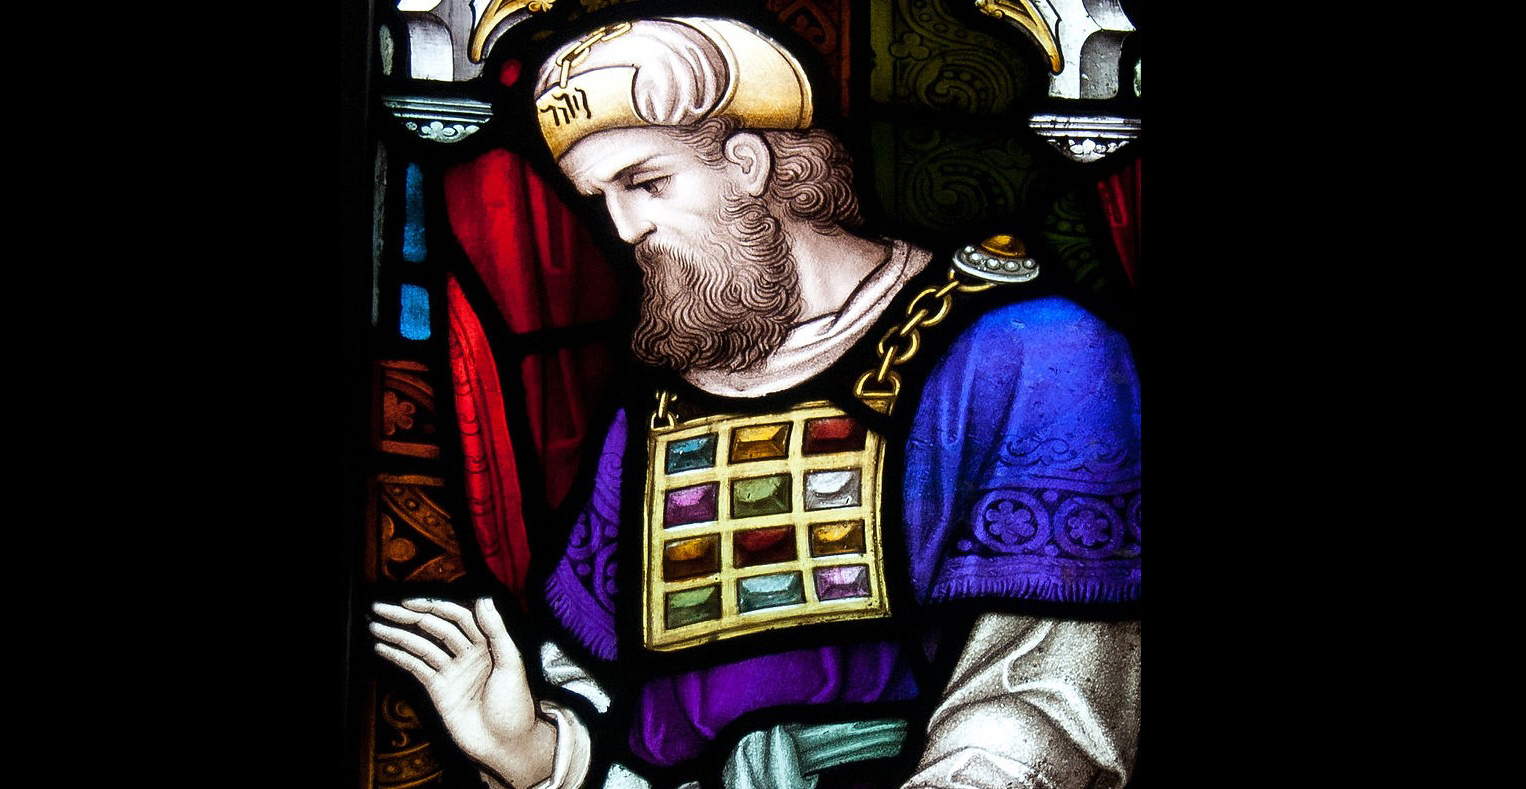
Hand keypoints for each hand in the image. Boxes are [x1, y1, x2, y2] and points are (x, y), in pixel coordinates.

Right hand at [371, 597, 556, 786]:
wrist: (506, 745)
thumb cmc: (515, 706)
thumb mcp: (512, 664)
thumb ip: (496, 631)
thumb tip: (484, 599)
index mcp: (487, 644)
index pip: (457, 617)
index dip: (434, 607)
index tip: (410, 602)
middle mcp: (467, 654)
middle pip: (434, 628)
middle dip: (408, 617)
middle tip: (380, 608)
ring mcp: (451, 672)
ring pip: (421, 646)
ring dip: (397, 635)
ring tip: (374, 626)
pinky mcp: (439, 690)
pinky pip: (416, 668)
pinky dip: (399, 657)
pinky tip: (383, 648)